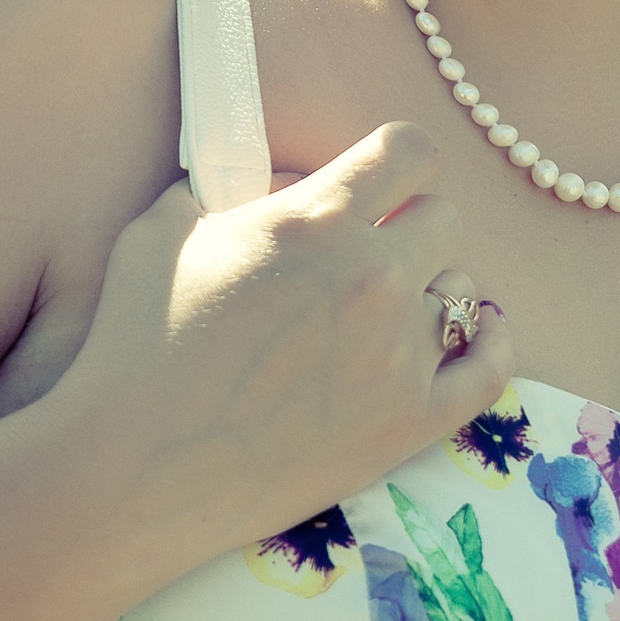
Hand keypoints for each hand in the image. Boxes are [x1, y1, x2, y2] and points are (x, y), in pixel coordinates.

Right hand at [53, 122, 512, 568]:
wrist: (129, 470)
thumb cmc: (134, 345)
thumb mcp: (166, 229)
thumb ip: (229, 189)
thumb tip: (278, 184)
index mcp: (317, 219)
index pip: (409, 150)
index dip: (396, 161)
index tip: (383, 181)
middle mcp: (373, 276)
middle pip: (441, 217)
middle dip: (406, 227)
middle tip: (369, 256)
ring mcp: (399, 353)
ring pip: (462, 289)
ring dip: (430, 291)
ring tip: (389, 312)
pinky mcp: (410, 422)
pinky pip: (490, 368)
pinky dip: (490, 344)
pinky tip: (480, 333)